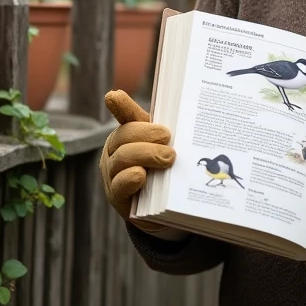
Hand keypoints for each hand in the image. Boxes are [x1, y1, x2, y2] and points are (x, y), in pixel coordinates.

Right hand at [99, 90, 175, 221]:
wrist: (163, 209)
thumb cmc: (165, 171)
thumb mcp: (170, 149)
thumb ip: (173, 136)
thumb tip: (193, 121)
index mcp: (129, 133)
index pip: (126, 116)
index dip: (121, 106)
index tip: (114, 96)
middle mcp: (115, 150)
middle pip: (125, 135)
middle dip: (146, 135)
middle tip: (168, 139)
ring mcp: (112, 173)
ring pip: (122, 158)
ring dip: (145, 155)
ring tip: (168, 158)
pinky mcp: (116, 196)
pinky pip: (119, 184)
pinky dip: (130, 178)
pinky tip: (141, 176)